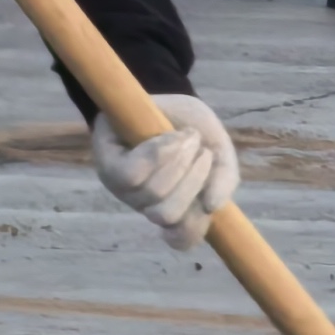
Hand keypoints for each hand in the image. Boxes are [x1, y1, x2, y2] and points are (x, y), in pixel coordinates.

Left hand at [92, 90, 239, 242]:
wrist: (163, 95)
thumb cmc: (189, 126)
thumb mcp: (218, 148)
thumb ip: (224, 177)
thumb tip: (213, 206)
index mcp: (176, 207)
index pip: (181, 239)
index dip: (196, 226)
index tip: (208, 201)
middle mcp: (147, 204)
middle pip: (168, 215)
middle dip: (193, 181)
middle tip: (204, 152)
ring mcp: (124, 189)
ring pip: (153, 193)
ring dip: (179, 160)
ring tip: (189, 137)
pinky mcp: (109, 167)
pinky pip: (133, 173)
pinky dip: (158, 153)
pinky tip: (170, 137)